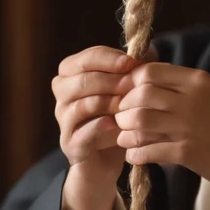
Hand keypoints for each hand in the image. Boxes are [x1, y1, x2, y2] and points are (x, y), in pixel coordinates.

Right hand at [52, 46, 134, 185]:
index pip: (84, 59)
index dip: (108, 58)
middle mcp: (62, 94)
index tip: (131, 62)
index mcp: (70, 74)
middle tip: (133, 85)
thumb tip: (148, 51)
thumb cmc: (117, 115)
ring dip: (109, 103)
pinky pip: (83, 133)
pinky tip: (119, 126)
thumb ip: (134, 69)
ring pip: (81, 105)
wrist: (106, 158)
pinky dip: (102, 128)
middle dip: (111, 80)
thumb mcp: (126, 89)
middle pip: (81, 80)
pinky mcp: (69, 144)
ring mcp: (63, 120)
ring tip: (129, 106)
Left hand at [114, 62, 209, 189]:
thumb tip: (140, 78)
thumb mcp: (207, 92)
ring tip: (124, 136)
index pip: (150, 72)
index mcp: (195, 80)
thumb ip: (178, 85)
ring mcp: (188, 126)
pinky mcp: (186, 152)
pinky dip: (135, 153)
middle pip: (141, 94)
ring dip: (126, 130)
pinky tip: (134, 155)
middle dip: (124, 106)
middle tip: (121, 116)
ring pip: (141, 121)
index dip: (131, 82)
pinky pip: (149, 149)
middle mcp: (190, 100)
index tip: (127, 93)